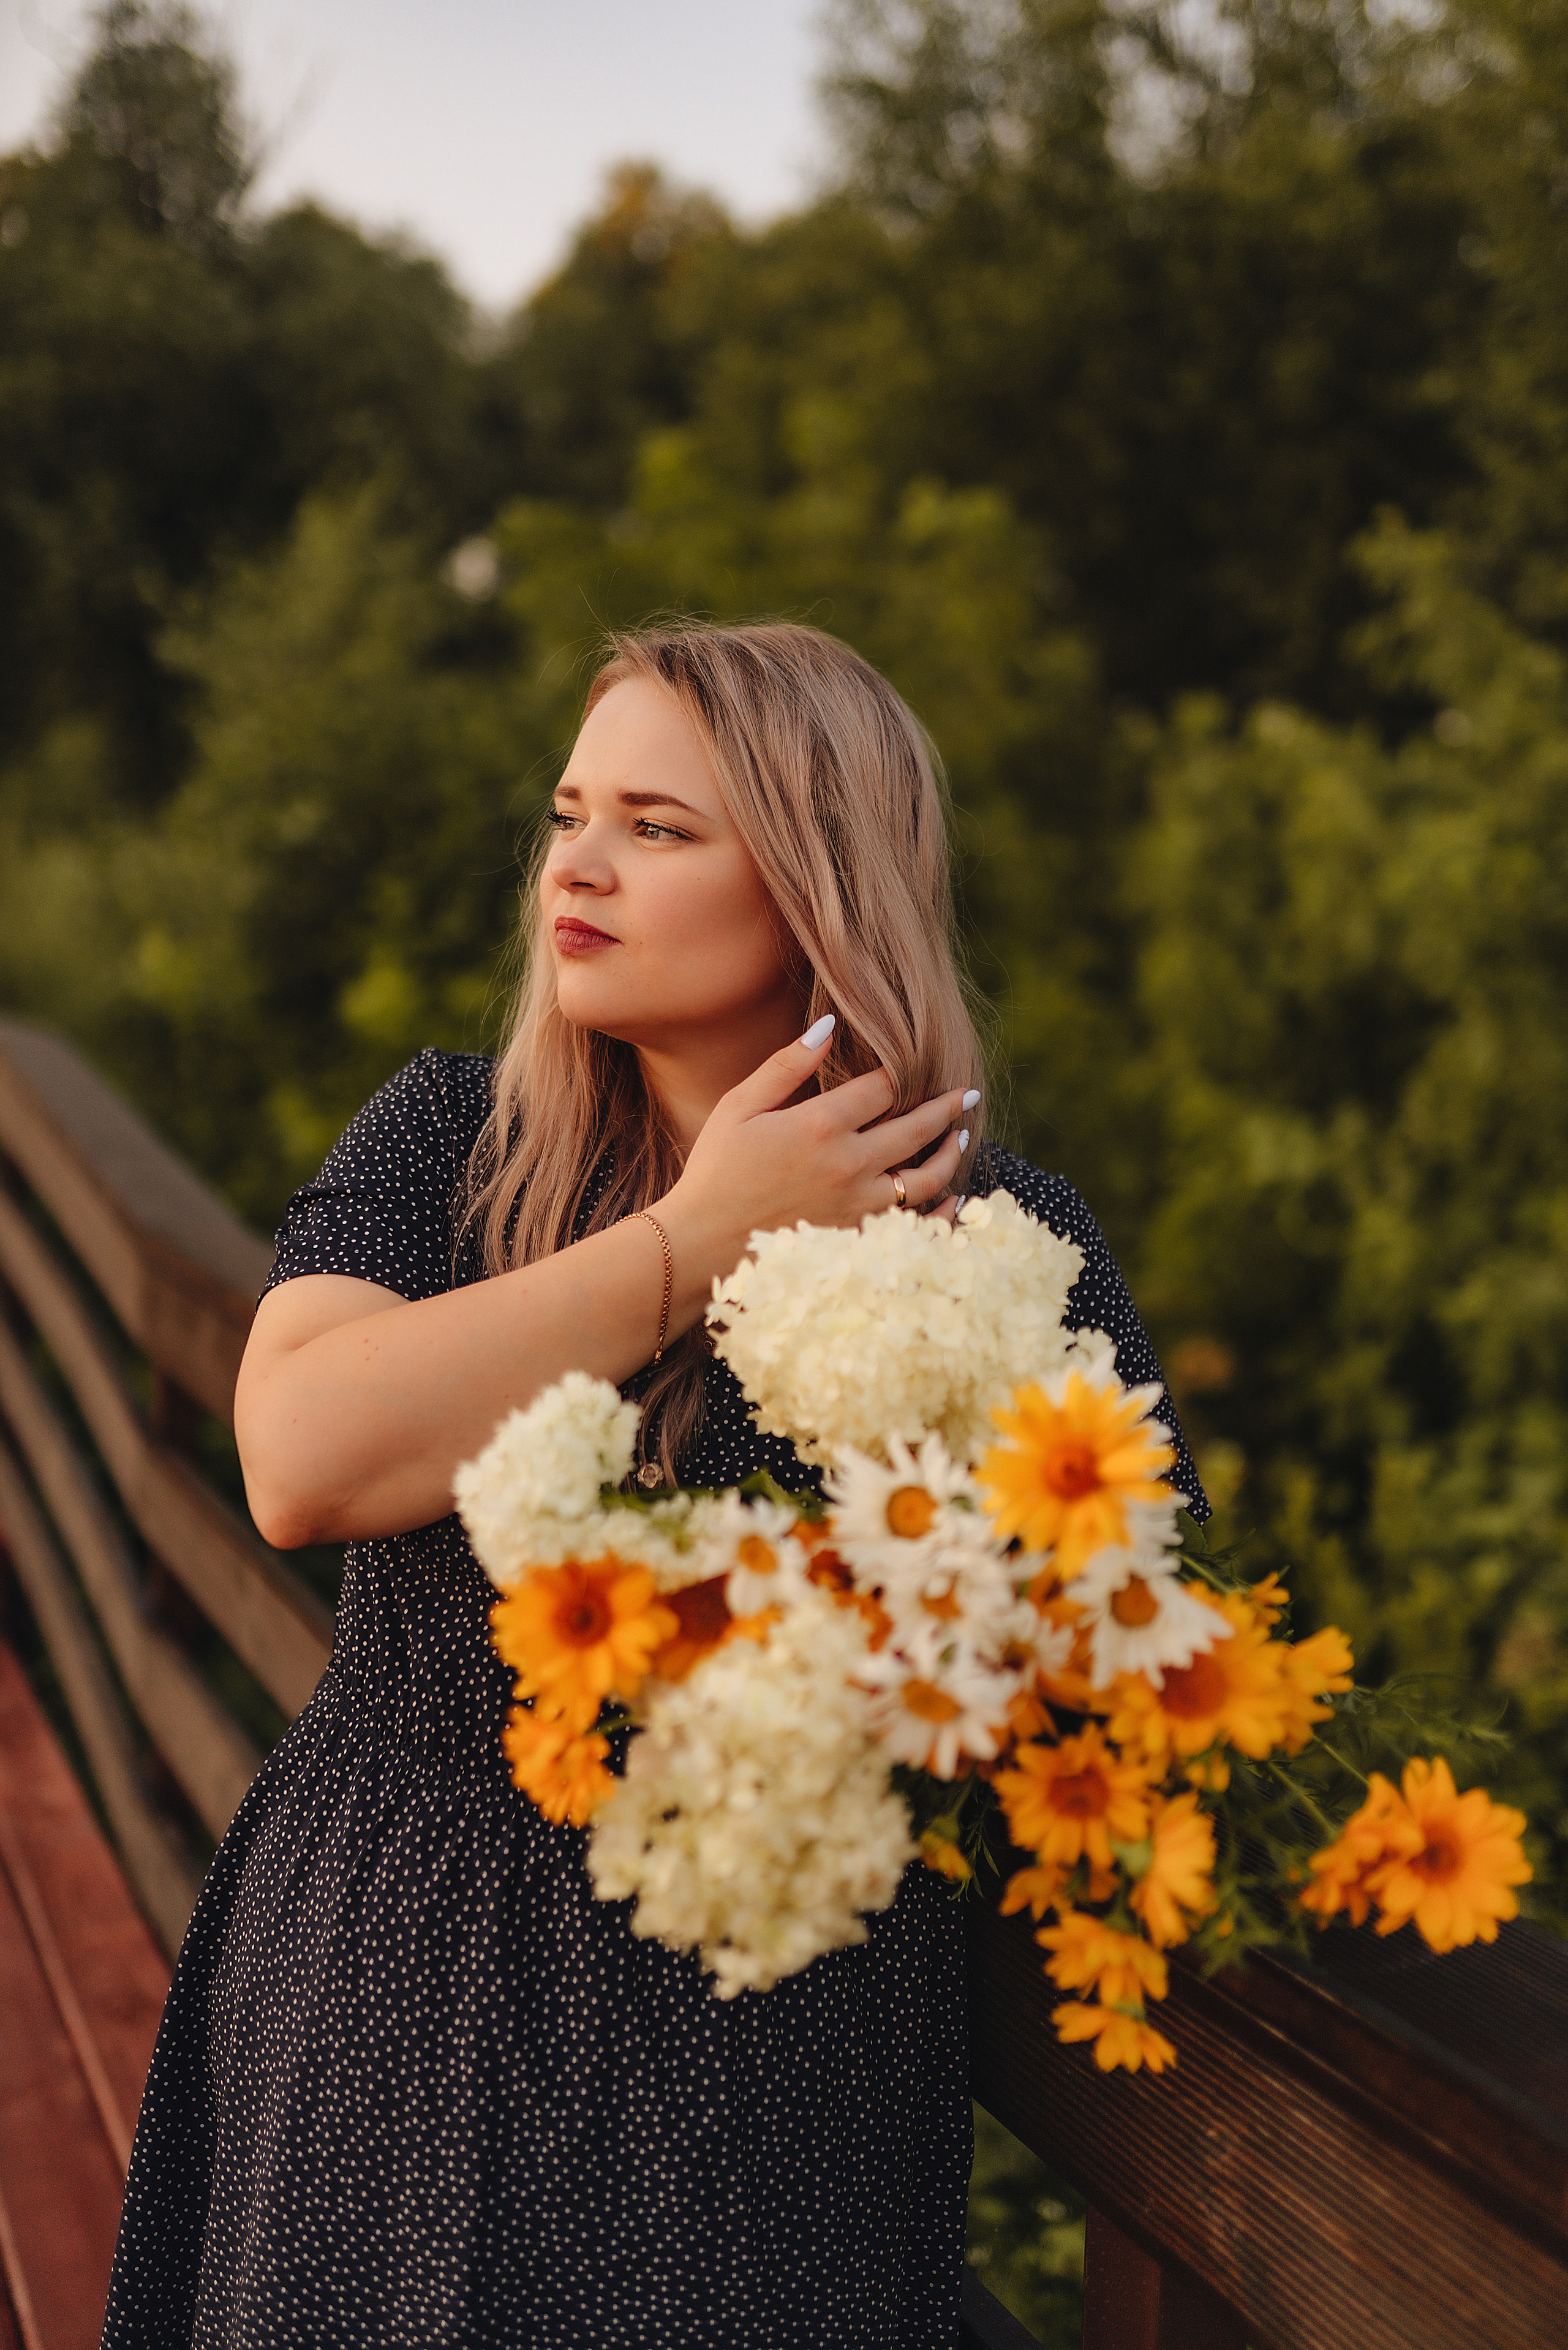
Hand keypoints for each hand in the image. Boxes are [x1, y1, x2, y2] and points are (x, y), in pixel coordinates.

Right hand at [659, 1016, 976, 1278]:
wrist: (702, 1245)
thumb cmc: (715, 1171)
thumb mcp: (739, 1107)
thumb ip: (786, 1066)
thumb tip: (829, 1026)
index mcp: (820, 1125)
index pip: (883, 1087)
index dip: (902, 1072)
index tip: (915, 1064)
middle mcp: (849, 1165)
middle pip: (917, 1127)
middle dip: (946, 1106)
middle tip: (966, 1093)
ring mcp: (859, 1208)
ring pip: (927, 1177)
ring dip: (951, 1152)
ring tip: (961, 1135)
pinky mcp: (860, 1241)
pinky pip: (917, 1226)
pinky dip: (942, 1213)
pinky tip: (954, 1198)